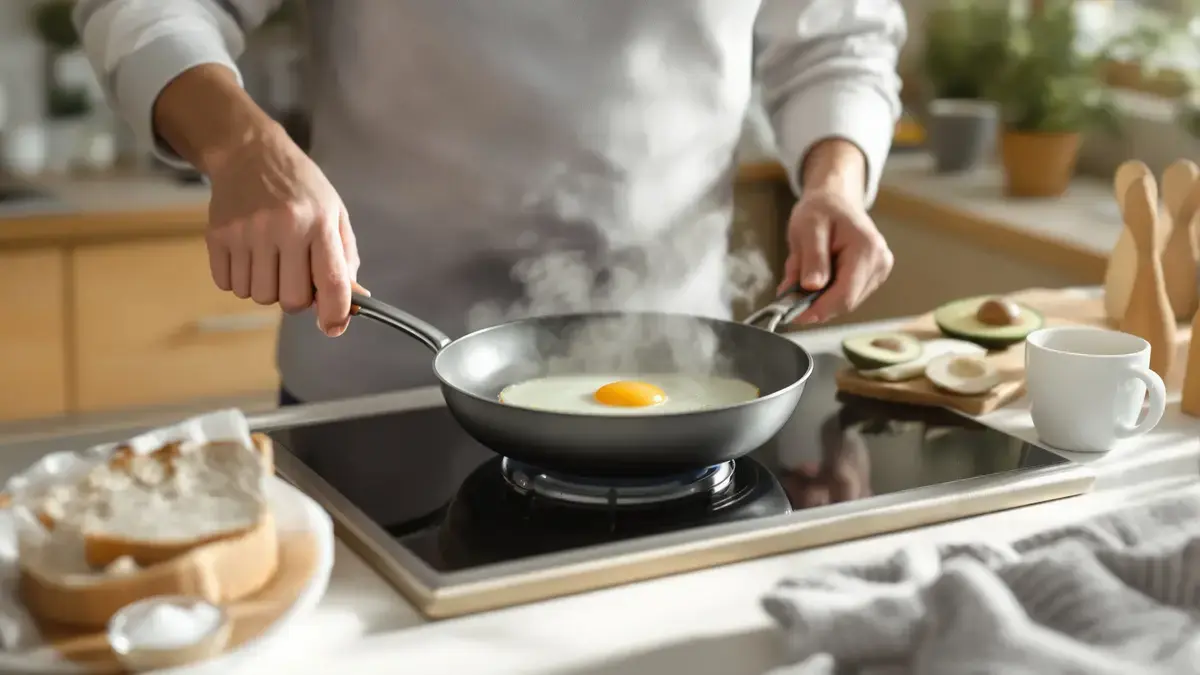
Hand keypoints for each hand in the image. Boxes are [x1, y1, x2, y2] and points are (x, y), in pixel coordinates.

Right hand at [205, 124, 358, 336]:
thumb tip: (351, 304)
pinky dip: (242, 280)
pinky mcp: (217, 236)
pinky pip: (230, 286)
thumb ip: (344, 259)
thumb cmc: (300, 187)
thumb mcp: (333, 213)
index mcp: (318, 222)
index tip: (333, 326)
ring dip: (269, 288)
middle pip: (292, 300)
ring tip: (272, 258)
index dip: (335, 313)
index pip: (331, 282)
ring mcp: (246, 232)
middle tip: (297, 273)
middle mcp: (282, 227)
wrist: (249, 153)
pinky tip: (250, 254)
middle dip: (299, 297)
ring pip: (260, 297)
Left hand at [779, 140, 893, 324]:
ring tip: (804, 272)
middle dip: (815, 302)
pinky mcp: (873, 277)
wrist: (834, 200)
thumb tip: (811, 288)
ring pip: (844, 301)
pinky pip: (846, 295)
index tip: (792, 315)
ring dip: (819, 297)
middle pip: (845, 302)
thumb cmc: (820, 210)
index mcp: (867, 249)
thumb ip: (812, 258)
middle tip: (789, 291)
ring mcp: (879, 271)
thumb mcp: (808, 228)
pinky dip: (826, 292)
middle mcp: (880, 263)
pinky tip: (817, 273)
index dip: (818, 310)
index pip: (845, 295)